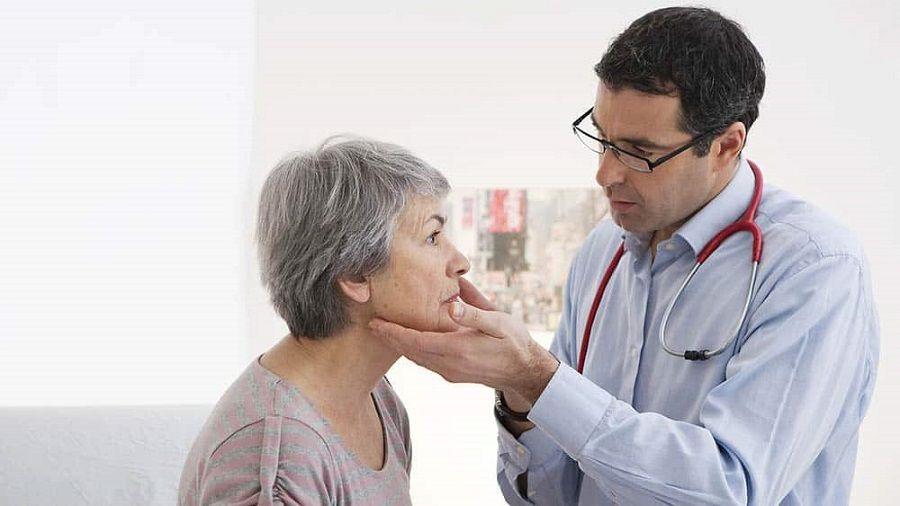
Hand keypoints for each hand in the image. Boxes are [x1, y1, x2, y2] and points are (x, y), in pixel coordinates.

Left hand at [369, 280, 558, 403]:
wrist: (524, 371)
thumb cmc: (513, 342)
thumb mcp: (499, 322)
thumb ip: (474, 312)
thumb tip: (451, 304)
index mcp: (457, 350)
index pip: (416, 342)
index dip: (394, 333)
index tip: (376, 323)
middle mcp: (449, 365)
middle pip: (410, 352)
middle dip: (390, 339)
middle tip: (372, 326)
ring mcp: (450, 373)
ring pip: (417, 359)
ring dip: (399, 346)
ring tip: (384, 333)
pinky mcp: (453, 375)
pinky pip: (426, 363)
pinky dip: (412, 352)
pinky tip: (408, 343)